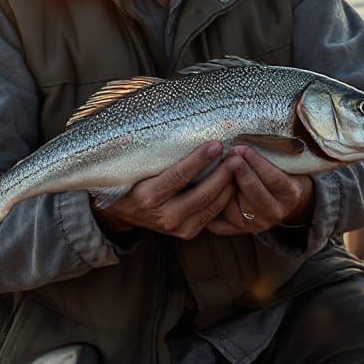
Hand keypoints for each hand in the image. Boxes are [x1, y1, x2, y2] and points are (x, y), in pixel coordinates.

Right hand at [92, 141, 235, 239]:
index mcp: (147, 197)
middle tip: (236, 156)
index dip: (199, 160)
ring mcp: (177, 228)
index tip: (216, 144)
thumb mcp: (139, 168)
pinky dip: (225, 199)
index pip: (179, 176)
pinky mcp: (187, 233)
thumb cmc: (133, 181)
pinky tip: (233, 183)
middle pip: (201, 194)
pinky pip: (212, 216)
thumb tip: (187, 129)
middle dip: (222, 174)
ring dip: (228, 186)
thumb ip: (161, 156)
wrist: (124, 212)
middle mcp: (163, 216)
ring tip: (239, 167)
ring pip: (210, 206)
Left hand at [206, 146, 313, 235]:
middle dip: (237, 172)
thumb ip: (265, 156)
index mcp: (289, 194)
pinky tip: (202, 192)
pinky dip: (209, 210)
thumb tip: (241, 144)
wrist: (279, 197)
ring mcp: (256, 224)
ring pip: (233, 207)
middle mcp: (274, 212)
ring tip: (211, 170)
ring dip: (221, 188)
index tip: (241, 149)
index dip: (256, 163)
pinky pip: (220, 223)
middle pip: (253, 192)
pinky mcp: (239, 231)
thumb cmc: (276, 171)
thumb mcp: (280, 162)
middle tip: (226, 155)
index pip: (272, 178)